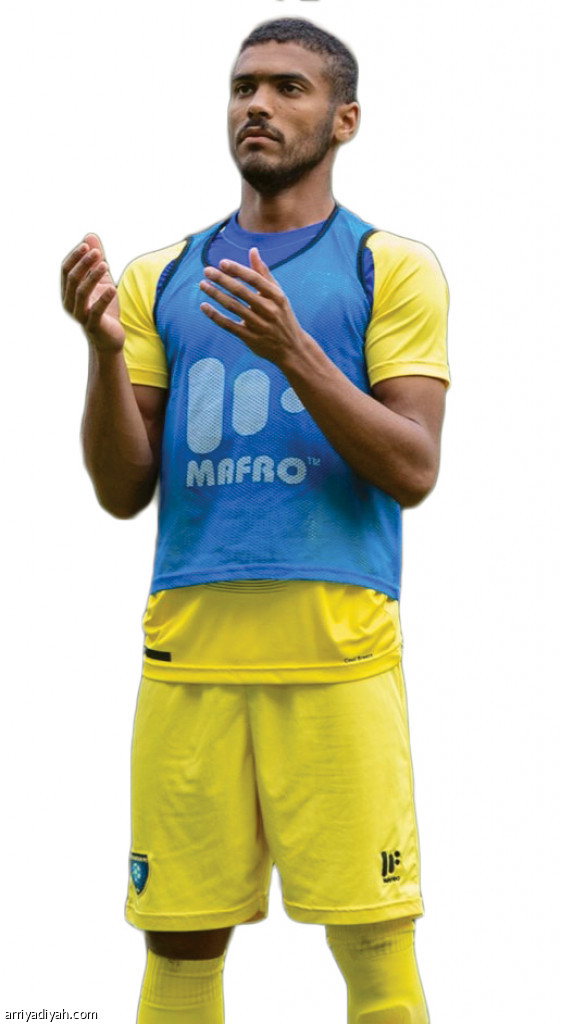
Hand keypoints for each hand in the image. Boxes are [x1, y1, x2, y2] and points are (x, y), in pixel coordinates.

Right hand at [61, 233, 124, 352]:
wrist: (109, 338)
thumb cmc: (104, 308)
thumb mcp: (101, 281)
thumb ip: (96, 260)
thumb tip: (90, 236)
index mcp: (68, 291)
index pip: (66, 270)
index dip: (75, 256)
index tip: (88, 245)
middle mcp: (69, 303)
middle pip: (72, 279)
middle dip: (83, 264)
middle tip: (98, 253)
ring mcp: (80, 315)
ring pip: (82, 293)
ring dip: (92, 277)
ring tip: (105, 265)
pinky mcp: (93, 325)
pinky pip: (95, 311)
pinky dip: (104, 299)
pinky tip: (113, 289)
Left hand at [199, 247, 306, 366]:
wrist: (292, 348)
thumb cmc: (282, 316)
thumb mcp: (278, 295)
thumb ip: (264, 273)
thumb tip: (253, 250)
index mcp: (276, 296)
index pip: (254, 279)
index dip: (237, 270)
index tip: (222, 262)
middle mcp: (268, 310)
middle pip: (241, 291)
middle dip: (222, 279)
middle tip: (206, 270)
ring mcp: (259, 325)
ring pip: (233, 307)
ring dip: (215, 294)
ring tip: (202, 284)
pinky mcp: (250, 338)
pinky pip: (229, 325)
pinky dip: (215, 316)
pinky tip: (204, 306)